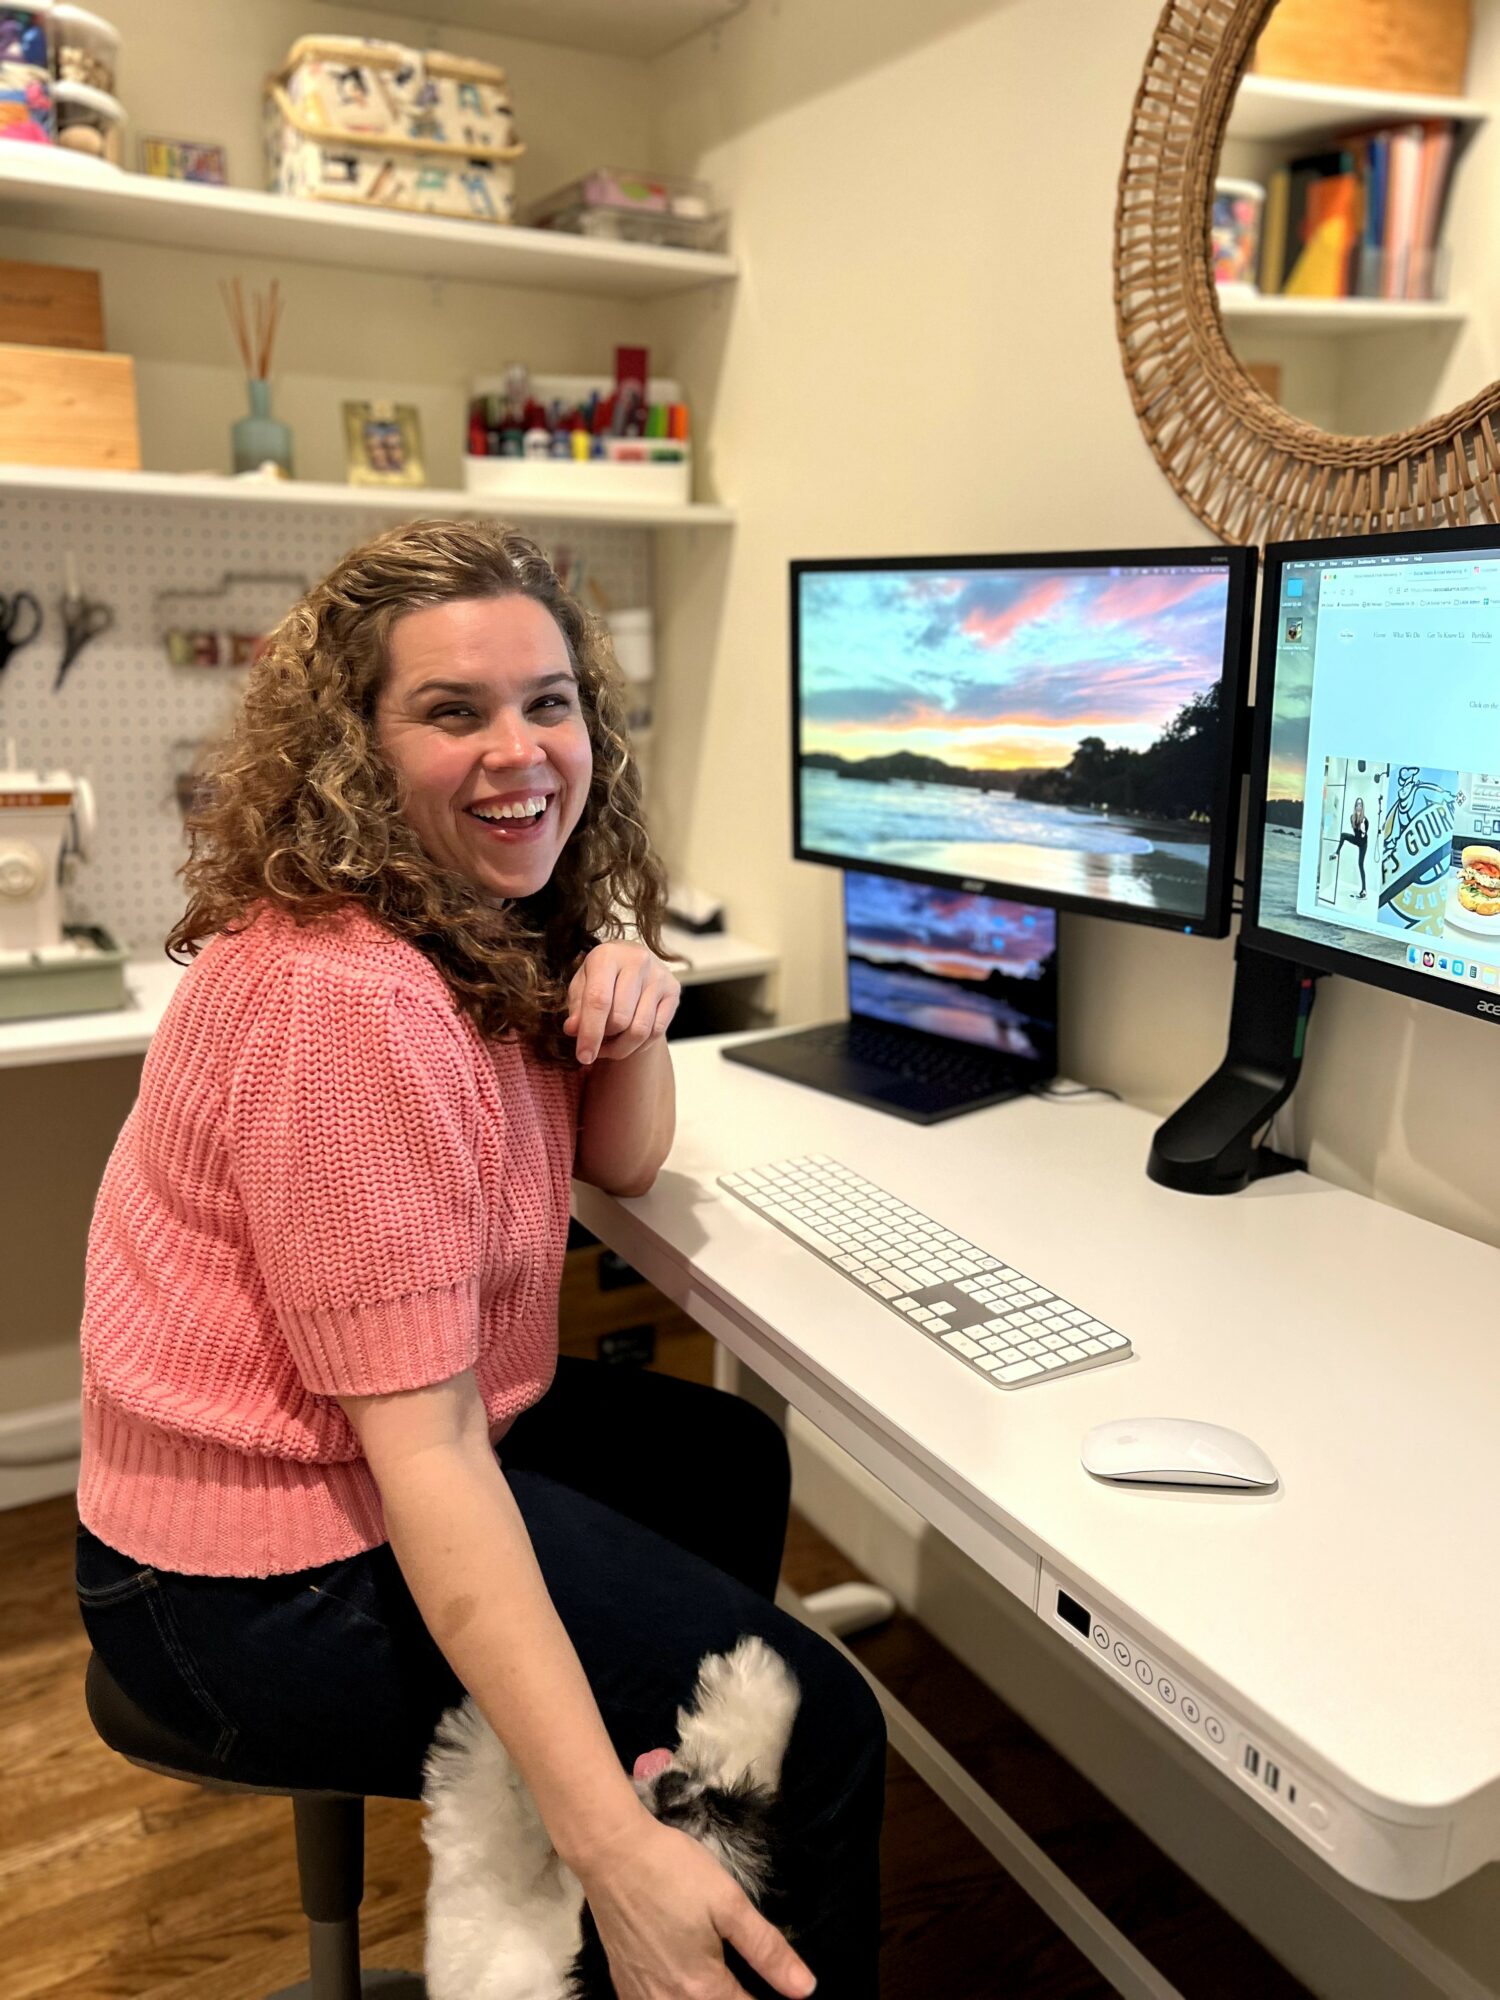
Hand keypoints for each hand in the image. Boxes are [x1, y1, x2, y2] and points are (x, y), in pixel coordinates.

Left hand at [565, 942, 679, 1065]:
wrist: (630, 961)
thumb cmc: (601, 976)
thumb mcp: (581, 987)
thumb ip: (577, 1009)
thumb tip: (574, 1030)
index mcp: (607, 955)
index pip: (599, 1000)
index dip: (590, 1033)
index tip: (583, 1057)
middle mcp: (637, 961)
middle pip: (621, 1019)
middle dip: (605, 1038)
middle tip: (596, 1040)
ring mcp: (658, 975)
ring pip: (640, 1029)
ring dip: (622, 1047)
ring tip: (609, 1045)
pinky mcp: (673, 990)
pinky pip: (657, 1032)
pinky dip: (639, 1045)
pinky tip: (628, 1040)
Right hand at [578, 1812, 814, 1999]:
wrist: (612, 1852)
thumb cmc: (674, 1872)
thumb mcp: (729, 1903)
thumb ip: (767, 1950)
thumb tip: (805, 1990)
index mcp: (703, 1988)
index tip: (780, 1991)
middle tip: (748, 1980)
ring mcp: (642, 1997)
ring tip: (719, 1981)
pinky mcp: (624, 1984)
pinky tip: (683, 1986)